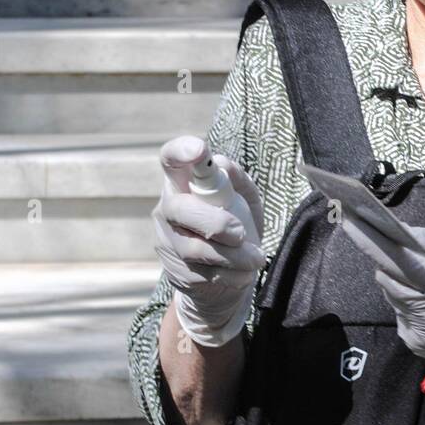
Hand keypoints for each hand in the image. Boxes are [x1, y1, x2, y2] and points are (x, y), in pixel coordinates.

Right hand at [152, 136, 265, 346]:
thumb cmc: (236, 224)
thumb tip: (221, 165)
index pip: (171, 159)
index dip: (180, 151)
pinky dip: (231, 275)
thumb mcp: (245, 198)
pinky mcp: (175, 271)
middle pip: (179, 209)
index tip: (199, 150)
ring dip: (233, 256)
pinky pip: (203, 274)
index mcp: (184, 183)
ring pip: (194, 248)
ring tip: (256, 259)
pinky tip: (244, 273)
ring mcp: (168, 241)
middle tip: (241, 233)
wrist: (230, 275)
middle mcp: (168, 209)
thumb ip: (237, 178)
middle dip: (215, 223)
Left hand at [341, 221, 424, 388]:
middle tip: (404, 250)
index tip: (347, 218)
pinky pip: (397, 312)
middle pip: (387, 277)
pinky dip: (406, 301)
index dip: (370, 238)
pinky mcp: (418, 346)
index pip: (398, 259)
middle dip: (388, 259)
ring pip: (390, 294)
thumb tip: (392, 228)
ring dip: (399, 280)